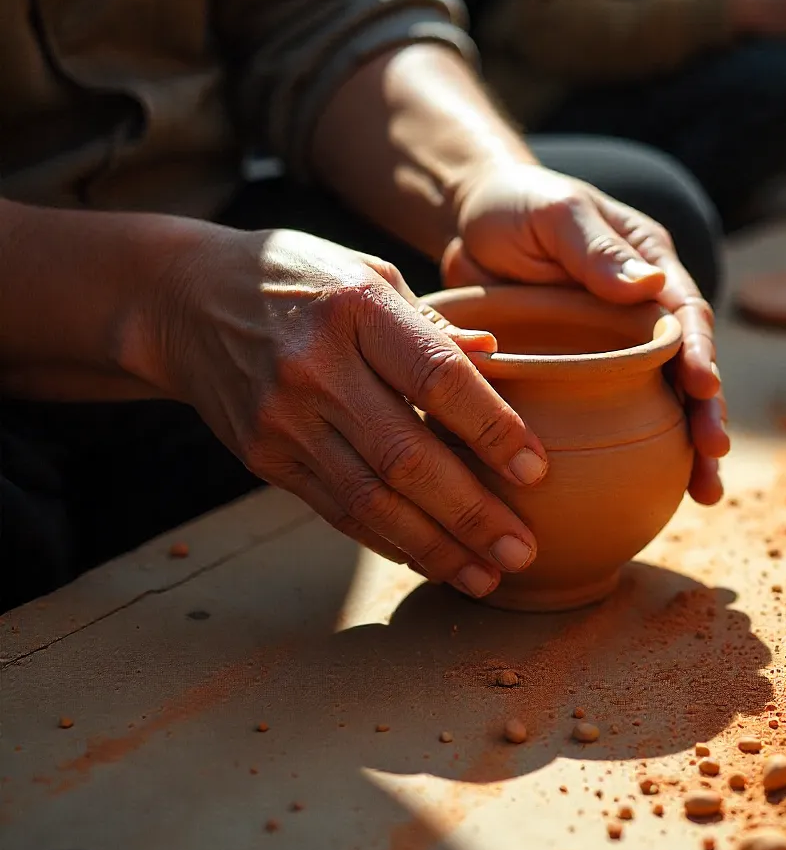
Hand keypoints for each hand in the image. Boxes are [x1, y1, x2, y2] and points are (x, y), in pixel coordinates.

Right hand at [130, 227, 551, 597]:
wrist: (187, 301)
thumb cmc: (300, 278)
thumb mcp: (368, 273)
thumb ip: (431, 324)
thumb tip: (497, 361)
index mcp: (357, 307)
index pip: (437, 378)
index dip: (492, 429)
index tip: (535, 471)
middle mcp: (317, 367)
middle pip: (406, 456)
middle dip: (471, 513)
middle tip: (522, 551)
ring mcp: (283, 418)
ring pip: (370, 500)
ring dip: (435, 547)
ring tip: (486, 576)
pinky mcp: (264, 456)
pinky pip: (335, 509)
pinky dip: (387, 540)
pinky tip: (429, 560)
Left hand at [442, 164, 729, 504]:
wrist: (470, 223)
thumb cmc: (519, 205)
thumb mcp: (556, 214)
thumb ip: (595, 248)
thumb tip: (649, 285)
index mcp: (647, 266)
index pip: (683, 313)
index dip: (699, 352)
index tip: (703, 390)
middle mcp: (640, 311)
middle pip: (684, 368)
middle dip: (705, 415)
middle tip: (712, 461)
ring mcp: (612, 347)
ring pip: (657, 402)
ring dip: (680, 447)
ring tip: (700, 495)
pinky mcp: (581, 375)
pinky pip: (609, 415)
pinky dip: (628, 451)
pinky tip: (642, 490)